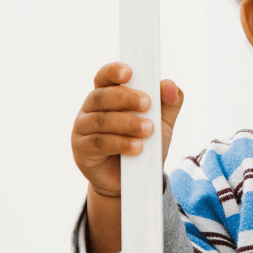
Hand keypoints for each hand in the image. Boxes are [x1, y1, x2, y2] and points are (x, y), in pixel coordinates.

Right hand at [71, 62, 183, 195]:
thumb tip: (170, 85)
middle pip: (102, 96)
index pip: (104, 77)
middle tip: (148, 104)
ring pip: (101, 120)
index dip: (113, 71)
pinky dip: (120, 143)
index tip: (129, 72)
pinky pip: (98, 143)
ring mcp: (82, 129)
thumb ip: (168, 103)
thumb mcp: (162, 123)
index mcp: (108, 96)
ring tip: (148, 130)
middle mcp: (91, 109)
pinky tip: (137, 148)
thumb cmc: (145, 143)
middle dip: (126, 98)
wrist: (133, 180)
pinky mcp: (82, 150)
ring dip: (127, 123)